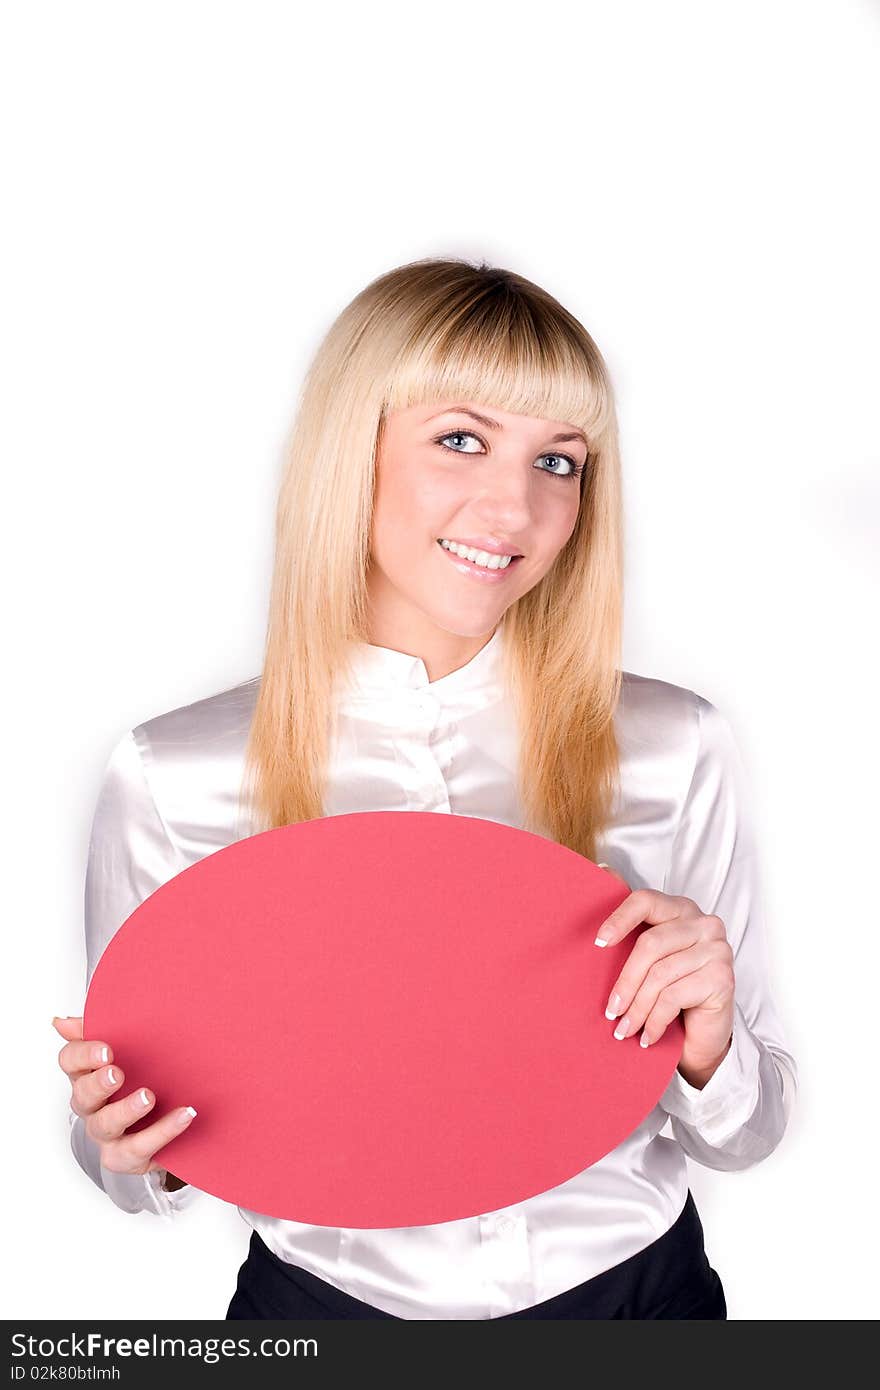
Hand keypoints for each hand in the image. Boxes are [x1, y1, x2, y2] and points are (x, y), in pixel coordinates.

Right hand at [53, 1015, 195, 1181]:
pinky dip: (163, 1131)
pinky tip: (184, 1114)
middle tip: (117, 1074)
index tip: (107, 1050)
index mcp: (88, 1075)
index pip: (70, 1061)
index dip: (83, 1055)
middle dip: (98, 1084)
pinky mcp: (127, 1157)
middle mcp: (92, 1107)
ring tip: (148, 1097)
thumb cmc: (139, 1082)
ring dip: (126, 1110)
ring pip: (106, 1125)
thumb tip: (62, 1021)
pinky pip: (139, 1148)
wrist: (164, 1126)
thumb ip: (100, 1031)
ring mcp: (107, 1135)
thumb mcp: (126, 1052)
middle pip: (82, 1096)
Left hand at [593, 870, 734, 1087]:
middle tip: (610, 1010)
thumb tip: (605, 869)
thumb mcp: (647, 960)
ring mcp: (717, 949)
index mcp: (681, 909)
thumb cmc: (670, 993)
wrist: (702, 1036)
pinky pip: (674, 996)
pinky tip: (648, 1035)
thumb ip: (630, 925)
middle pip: (650, 944)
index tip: (598, 943)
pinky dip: (655, 1020)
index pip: (646, 900)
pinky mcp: (723, 977)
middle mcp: (704, 923)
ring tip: (625, 1028)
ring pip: (660, 974)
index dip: (619, 918)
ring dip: (638, 1008)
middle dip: (625, 982)